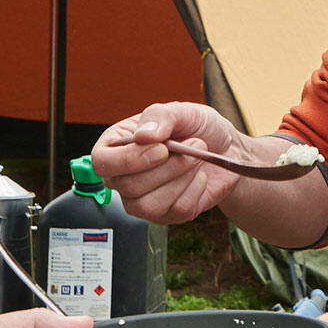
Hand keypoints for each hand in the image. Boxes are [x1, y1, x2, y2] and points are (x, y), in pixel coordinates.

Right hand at [90, 103, 244, 223]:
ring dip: (182, 178)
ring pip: (149, 205)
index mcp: (116, 147)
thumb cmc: (197, 127)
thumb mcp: (182, 111)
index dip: (129, 159)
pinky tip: (199, 176)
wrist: (226, 149)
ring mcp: (142, 200)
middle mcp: (123, 177)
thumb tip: (143, 136)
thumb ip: (160, 117)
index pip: (101, 162)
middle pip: (128, 187)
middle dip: (169, 167)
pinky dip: (195, 190)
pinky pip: (177, 211)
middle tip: (196, 144)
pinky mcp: (166, 216)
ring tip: (198, 158)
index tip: (162, 149)